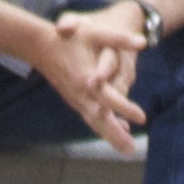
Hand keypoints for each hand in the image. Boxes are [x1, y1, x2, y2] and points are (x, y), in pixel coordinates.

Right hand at [32, 7, 152, 150]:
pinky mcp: (74, 100)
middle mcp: (81, 94)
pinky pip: (90, 118)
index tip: (142, 118)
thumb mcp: (95, 33)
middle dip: (116, 135)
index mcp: (86, 79)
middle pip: (100, 120)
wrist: (39, 46)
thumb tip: (143, 41)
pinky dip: (103, 127)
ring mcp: (76, 99)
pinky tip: (118, 132)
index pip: (109, 98)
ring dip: (111, 136)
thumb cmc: (69, 38)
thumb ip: (119, 38)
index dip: (126, 108)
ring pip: (95, 122)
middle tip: (131, 150)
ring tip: (127, 149)